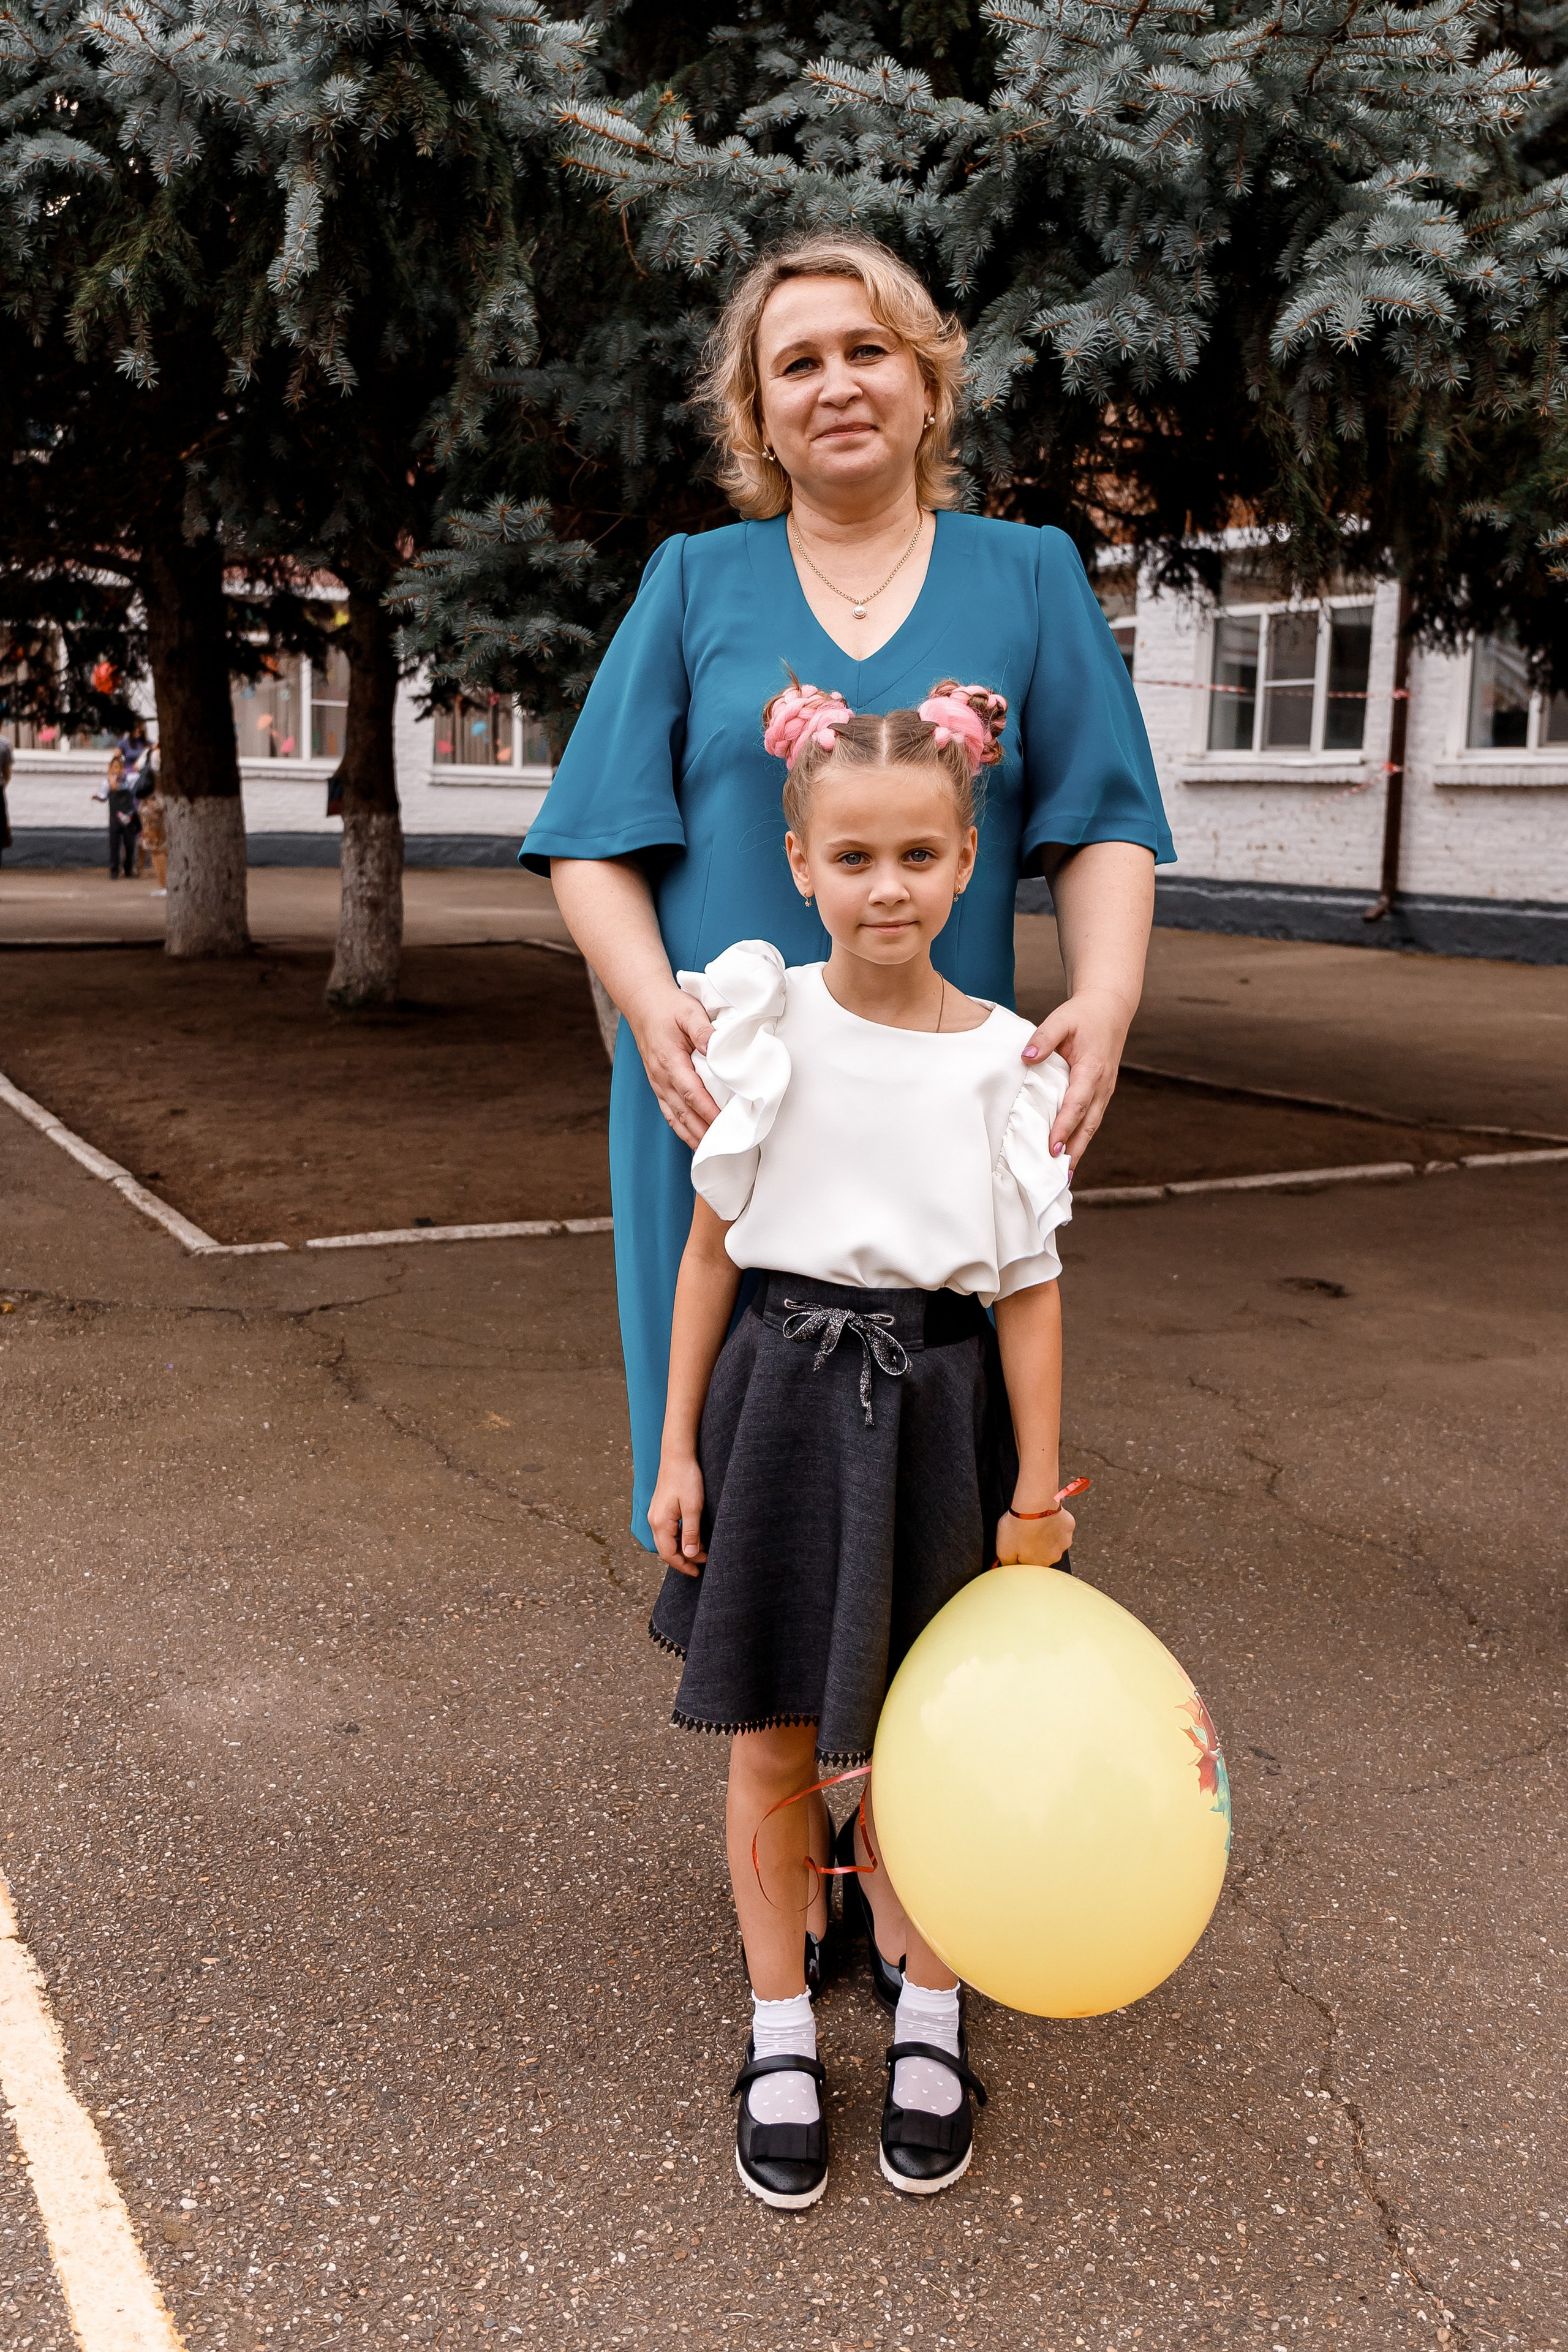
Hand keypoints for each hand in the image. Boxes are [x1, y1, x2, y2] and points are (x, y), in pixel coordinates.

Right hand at [629, 984, 718, 1148]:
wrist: (644, 1003)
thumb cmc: (669, 1007)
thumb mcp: (689, 1011)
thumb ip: (703, 1030)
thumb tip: (713, 1048)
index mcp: (670, 1060)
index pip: (691, 1092)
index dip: (707, 1111)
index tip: (724, 1124)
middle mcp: (661, 1077)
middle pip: (683, 1112)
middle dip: (702, 1131)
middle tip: (723, 1147)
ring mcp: (657, 1083)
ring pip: (675, 1116)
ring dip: (691, 1135)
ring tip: (709, 1153)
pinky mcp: (658, 1085)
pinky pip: (669, 1112)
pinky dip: (681, 1129)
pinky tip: (693, 1139)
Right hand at [649, 1452, 706, 1573]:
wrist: (677, 1455)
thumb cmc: (686, 1478)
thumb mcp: (693, 1508)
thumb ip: (691, 1533)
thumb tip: (689, 1556)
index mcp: (660, 1523)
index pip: (669, 1554)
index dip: (683, 1565)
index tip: (698, 1571)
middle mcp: (654, 1520)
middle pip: (666, 1549)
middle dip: (684, 1559)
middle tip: (704, 1562)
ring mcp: (656, 1514)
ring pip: (667, 1540)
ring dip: (682, 1548)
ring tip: (701, 1551)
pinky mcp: (660, 1508)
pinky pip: (667, 1531)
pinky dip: (679, 1538)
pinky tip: (692, 1536)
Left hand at [995, 1505, 1073, 1567]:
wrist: (1035, 1505)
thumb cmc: (1019, 1526)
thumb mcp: (1003, 1550)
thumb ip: (1007, 1563)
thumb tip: (1007, 1569)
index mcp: (1038, 1564)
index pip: (1029, 1565)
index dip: (1021, 1555)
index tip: (1017, 1545)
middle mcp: (1054, 1556)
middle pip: (1043, 1554)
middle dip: (1035, 1546)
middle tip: (1024, 1533)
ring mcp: (1063, 1541)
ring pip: (1053, 1541)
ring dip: (1045, 1535)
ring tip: (1034, 1523)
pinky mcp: (1068, 1527)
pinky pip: (1060, 1527)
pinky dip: (1054, 1523)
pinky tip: (1044, 1517)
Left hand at [1021, 984, 1133, 1170]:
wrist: (1110, 1009)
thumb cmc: (1083, 1015)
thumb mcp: (1061, 1019)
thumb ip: (1042, 1039)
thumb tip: (1025, 1058)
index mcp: (1092, 1069)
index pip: (1077, 1103)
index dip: (1065, 1126)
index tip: (1053, 1146)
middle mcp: (1103, 1085)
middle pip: (1088, 1124)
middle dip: (1074, 1149)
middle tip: (1058, 1174)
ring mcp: (1105, 1091)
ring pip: (1092, 1126)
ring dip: (1079, 1149)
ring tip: (1064, 1175)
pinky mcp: (1101, 1093)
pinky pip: (1091, 1120)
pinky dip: (1081, 1139)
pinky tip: (1069, 1154)